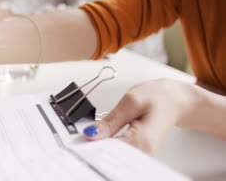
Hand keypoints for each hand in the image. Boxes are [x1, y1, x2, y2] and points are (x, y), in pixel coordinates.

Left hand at [83, 79, 198, 154]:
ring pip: (114, 157)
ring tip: (89, 137)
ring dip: (100, 148)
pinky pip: (119, 154)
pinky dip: (107, 147)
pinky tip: (100, 140)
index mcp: (142, 141)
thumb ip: (110, 120)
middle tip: (80, 138)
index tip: (79, 140)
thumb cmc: (159, 98)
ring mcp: (142, 155)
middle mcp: (144, 153)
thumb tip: (90, 133)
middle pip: (111, 158)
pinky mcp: (138, 152)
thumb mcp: (130, 102)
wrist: (176, 101)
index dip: (91, 147)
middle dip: (94, 149)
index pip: (110, 153)